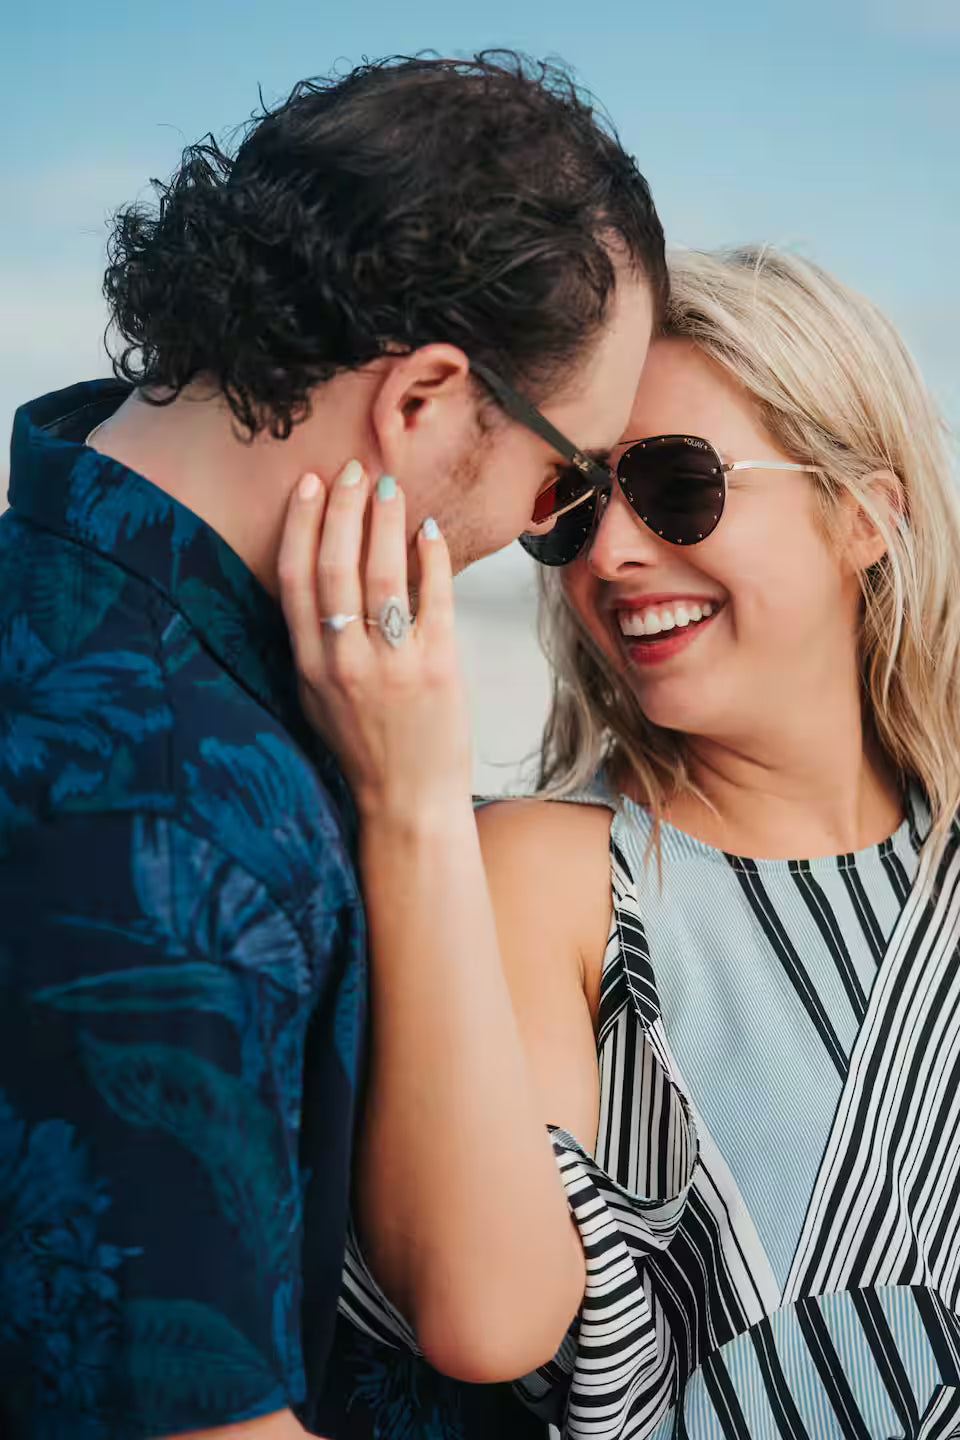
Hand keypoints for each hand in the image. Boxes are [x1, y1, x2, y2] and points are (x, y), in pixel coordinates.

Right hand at [278, 462, 472, 823]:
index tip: (309, 483)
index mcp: (309, 665)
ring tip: (390, 488)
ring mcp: (391, 666)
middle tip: (354, 470)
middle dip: (343, 507)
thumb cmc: (363, 748)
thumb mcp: (317, 696)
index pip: (296, 577)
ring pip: (382, 574)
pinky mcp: (437, 670)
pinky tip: (429, 531)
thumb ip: (314, 642)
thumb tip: (315, 577)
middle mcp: (344, 662)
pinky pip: (434, 599)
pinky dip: (431, 559)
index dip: (301, 522)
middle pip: (336, 565)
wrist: (408, 802)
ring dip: (385, 522)